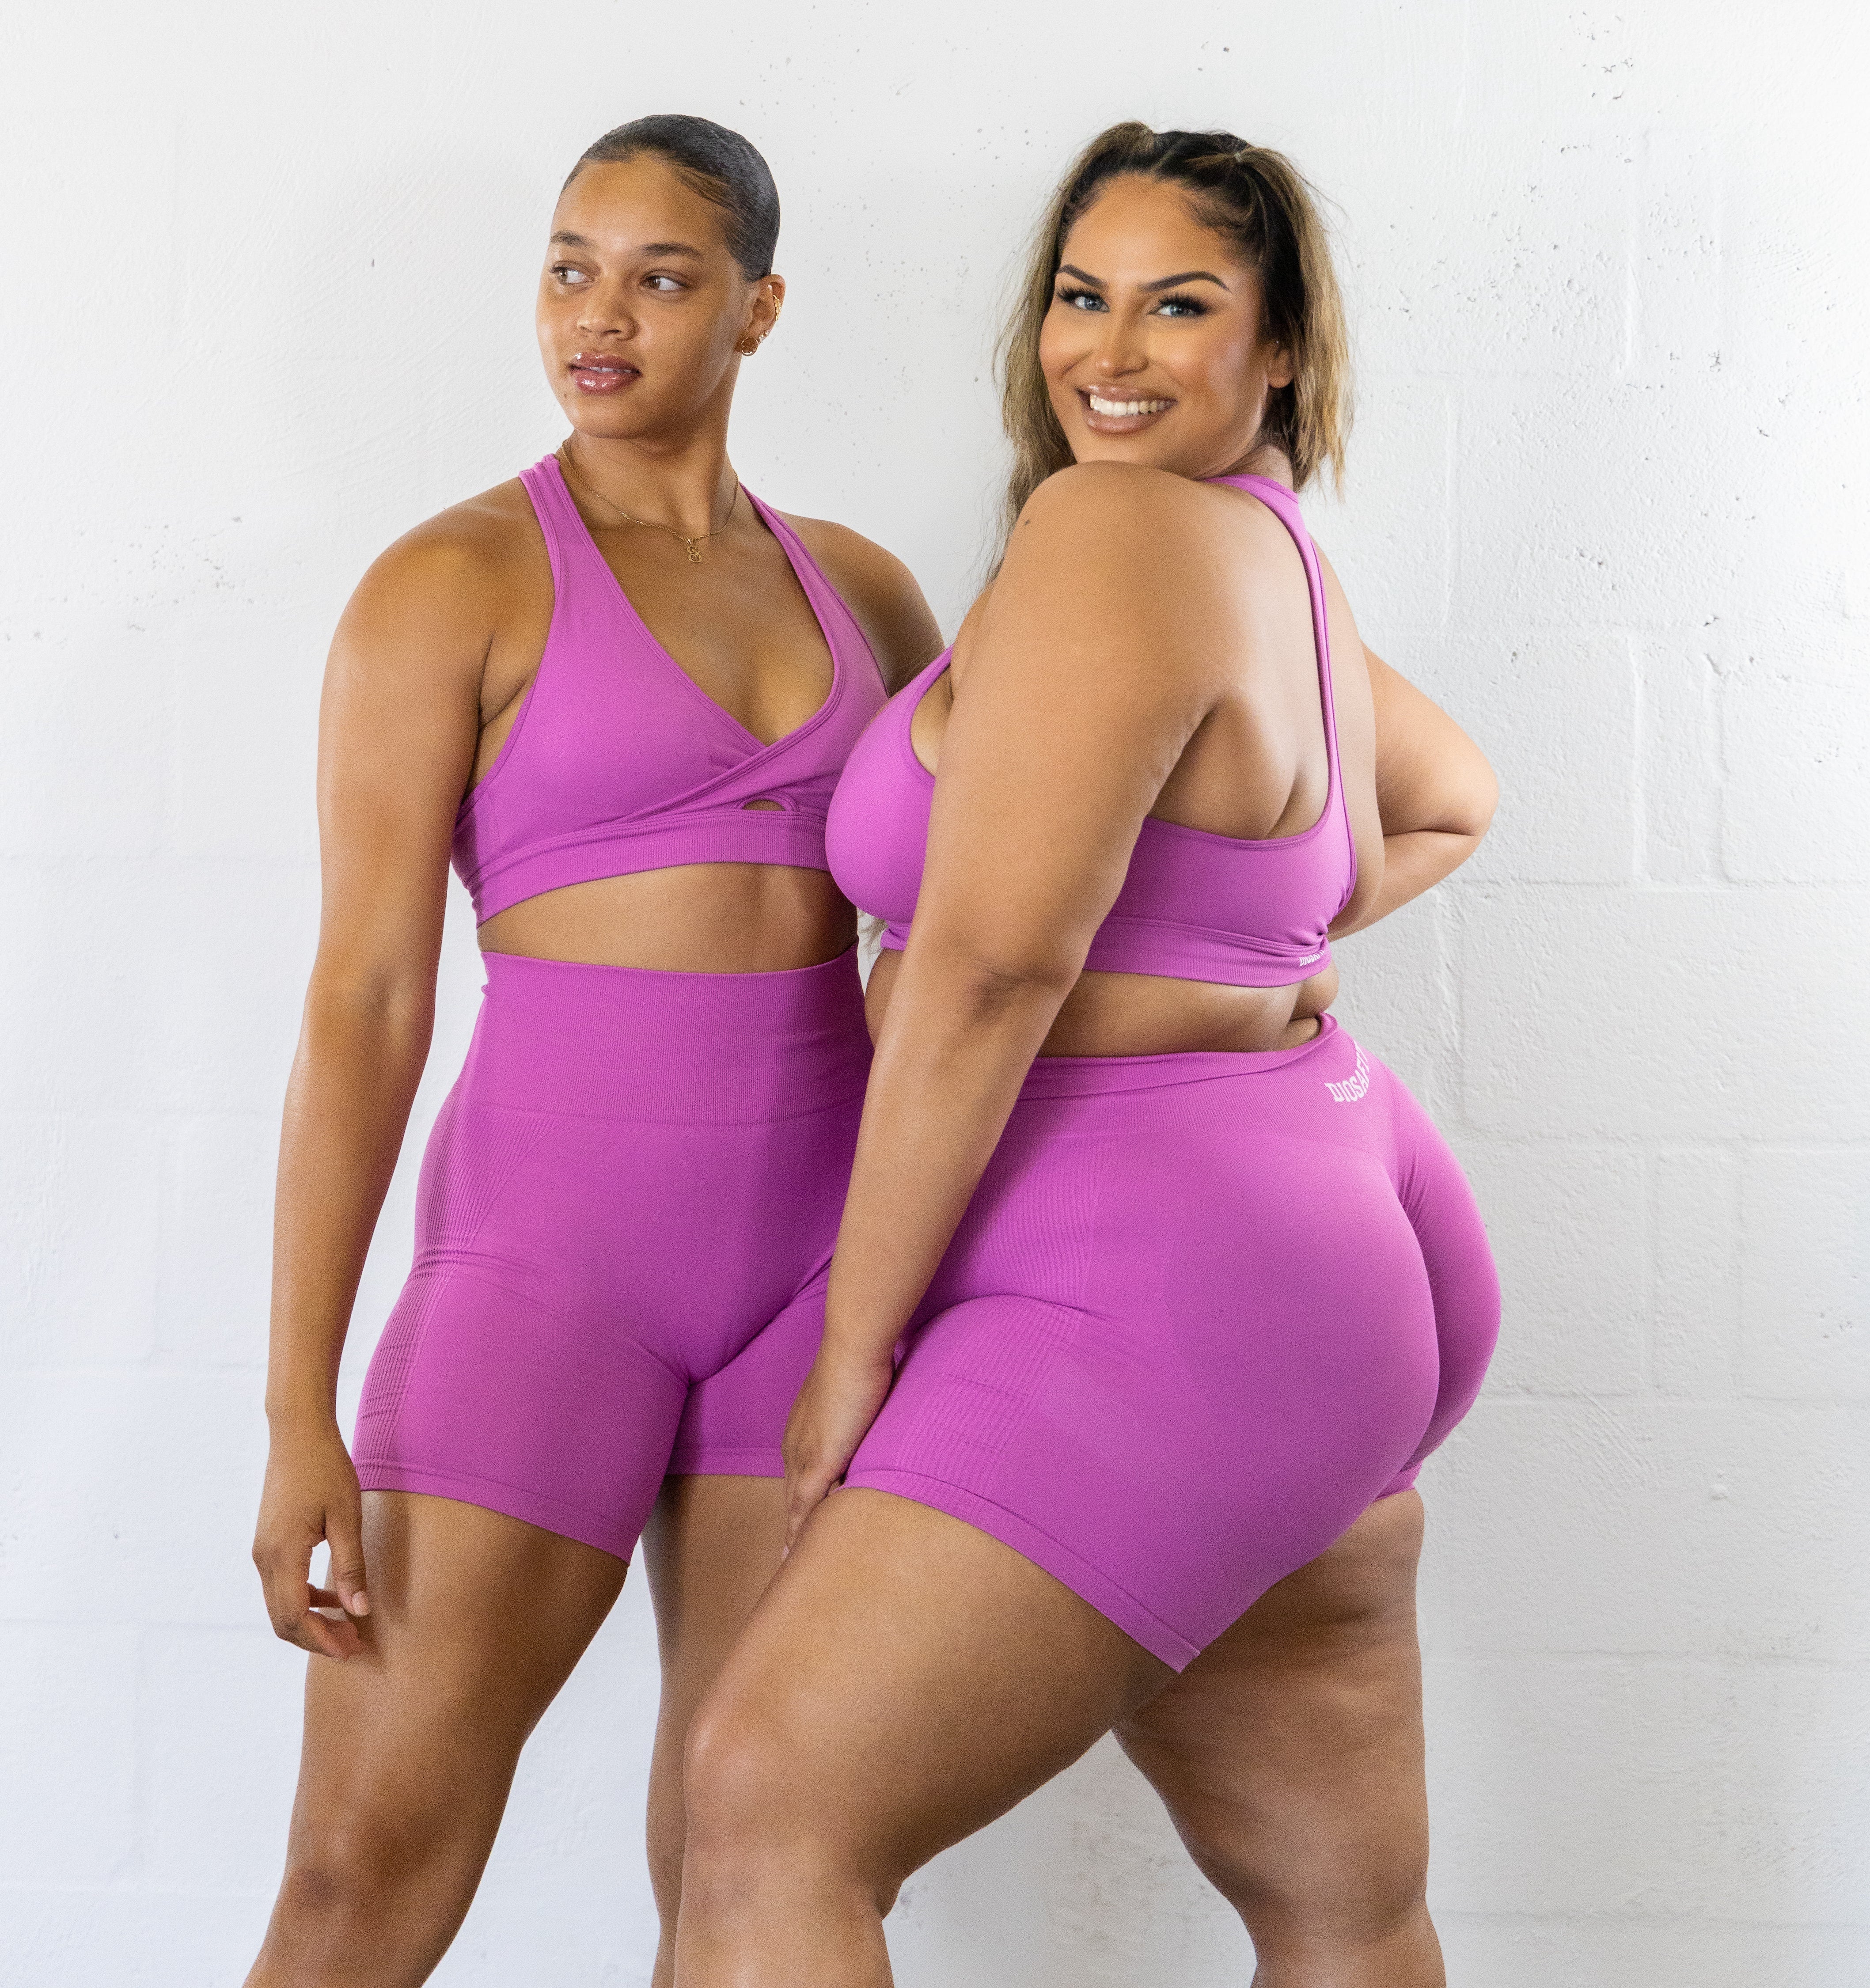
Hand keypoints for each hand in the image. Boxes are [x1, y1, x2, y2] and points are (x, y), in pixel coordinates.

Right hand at [252, 1415, 370, 1659]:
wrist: (298, 1433)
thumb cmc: (327, 1468)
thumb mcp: (347, 1517)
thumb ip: (351, 1566)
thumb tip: (360, 1610)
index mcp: (282, 1554)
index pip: (295, 1617)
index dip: (322, 1640)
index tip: (353, 1649)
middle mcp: (264, 1558)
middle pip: (283, 1620)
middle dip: (317, 1638)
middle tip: (354, 1645)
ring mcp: (262, 1551)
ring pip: (280, 1605)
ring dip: (311, 1621)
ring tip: (348, 1627)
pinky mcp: (268, 1543)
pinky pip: (282, 1585)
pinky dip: (305, 1600)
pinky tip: (334, 1598)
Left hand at [781, 1344, 895, 1552]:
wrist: (853, 1350)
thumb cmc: (859, 1364)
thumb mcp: (856, 1396)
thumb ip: (860, 1417)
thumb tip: (873, 1423)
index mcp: (801, 1432)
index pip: (797, 1477)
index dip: (798, 1503)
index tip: (799, 1525)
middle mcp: (795, 1447)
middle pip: (790, 1498)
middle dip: (793, 1526)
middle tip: (790, 1558)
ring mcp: (802, 1457)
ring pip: (794, 1507)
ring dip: (795, 1535)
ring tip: (794, 1563)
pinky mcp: (816, 1465)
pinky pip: (803, 1509)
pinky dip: (801, 1532)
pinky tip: (801, 1554)